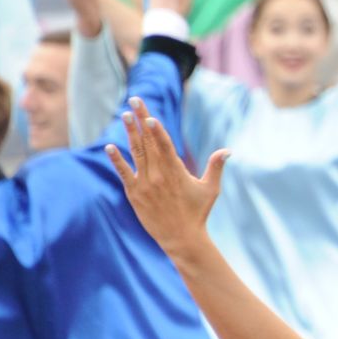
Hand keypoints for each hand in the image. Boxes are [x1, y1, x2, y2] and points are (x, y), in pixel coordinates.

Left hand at [106, 96, 227, 260]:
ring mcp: (145, 184)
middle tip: (134, 100)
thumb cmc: (198, 212)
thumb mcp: (210, 189)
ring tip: (124, 115)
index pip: (164, 145)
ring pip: (135, 153)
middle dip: (140, 120)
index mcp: (176, 172)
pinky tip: (110, 146)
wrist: (181, 238)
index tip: (148, 116)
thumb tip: (227, 150)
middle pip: (148, 142)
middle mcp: (158, 175)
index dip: (155, 130)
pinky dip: (117, 160)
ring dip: (129, 133)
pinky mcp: (134, 193)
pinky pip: (123, 173)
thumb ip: (216, 167)